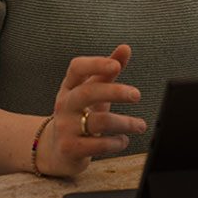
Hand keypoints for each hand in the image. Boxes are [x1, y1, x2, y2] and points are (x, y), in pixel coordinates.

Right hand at [39, 44, 146, 176]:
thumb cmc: (80, 113)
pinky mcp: (70, 149)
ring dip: (125, 122)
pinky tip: (123, 140)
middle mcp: (64, 104)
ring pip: (99, 121)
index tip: (116, 66)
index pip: (77, 68)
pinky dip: (116, 143)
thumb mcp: (92, 90)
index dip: (96, 64)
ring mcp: (65, 127)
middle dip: (115, 92)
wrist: (57, 149)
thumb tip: (125, 48)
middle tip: (137, 95)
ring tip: (140, 125)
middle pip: (88, 92)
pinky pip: (98, 145)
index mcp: (69, 86)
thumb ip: (108, 70)